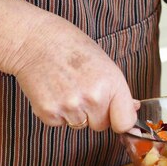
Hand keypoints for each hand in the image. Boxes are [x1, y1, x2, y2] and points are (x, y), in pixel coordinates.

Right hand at [0, 0, 137, 131]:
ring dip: (75, 112)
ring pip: (79, 125)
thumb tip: (134, 108)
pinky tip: (52, 90)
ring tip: (65, 86)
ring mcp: (70, 107)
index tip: (116, 117)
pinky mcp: (48, 113)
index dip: (120, 120)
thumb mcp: (103, 63)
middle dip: (94, 114)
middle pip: (100, 126)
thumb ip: (118, 90)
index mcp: (111, 83)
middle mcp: (93, 98)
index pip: (125, 122)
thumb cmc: (70, 47)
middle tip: (82, 89)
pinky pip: (59, 123)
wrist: (32, 39)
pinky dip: (56, 112)